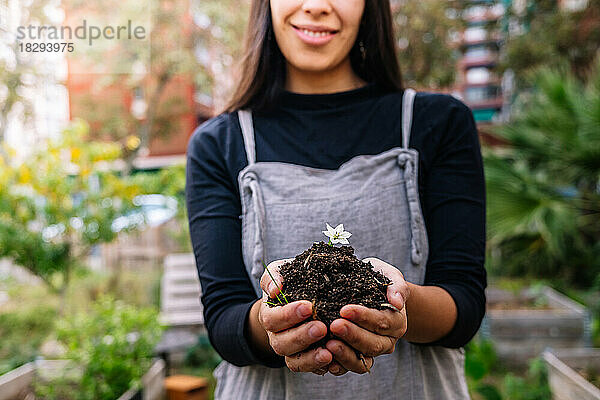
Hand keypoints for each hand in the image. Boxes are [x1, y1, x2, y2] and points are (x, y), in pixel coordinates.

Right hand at [258, 259, 332, 373]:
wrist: (296, 297)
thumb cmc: (289, 283)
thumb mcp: (279, 272)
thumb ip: (273, 276)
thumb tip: (275, 288)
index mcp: (270, 316)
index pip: (272, 319)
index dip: (288, 315)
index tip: (309, 306)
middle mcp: (277, 337)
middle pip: (282, 344)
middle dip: (301, 337)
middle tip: (321, 327)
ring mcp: (291, 351)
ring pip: (294, 362)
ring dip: (311, 358)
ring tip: (329, 351)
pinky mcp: (307, 360)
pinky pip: (311, 369)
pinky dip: (321, 367)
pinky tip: (335, 361)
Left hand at [326, 257, 409, 375]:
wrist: (370, 291)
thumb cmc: (376, 280)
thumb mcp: (388, 275)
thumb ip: (396, 286)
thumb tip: (396, 302)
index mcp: (396, 321)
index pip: (381, 321)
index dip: (364, 317)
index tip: (345, 310)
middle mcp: (387, 340)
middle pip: (372, 343)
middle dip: (353, 335)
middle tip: (334, 325)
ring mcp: (373, 351)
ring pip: (363, 359)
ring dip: (345, 353)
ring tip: (328, 344)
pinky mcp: (358, 358)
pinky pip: (351, 367)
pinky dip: (340, 366)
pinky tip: (326, 358)